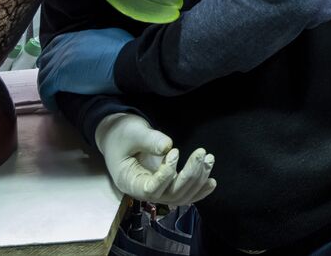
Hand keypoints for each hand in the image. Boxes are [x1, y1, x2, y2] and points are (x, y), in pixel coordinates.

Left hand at [37, 28, 132, 109]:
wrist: (125, 62)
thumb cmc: (125, 50)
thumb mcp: (112, 35)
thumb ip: (100, 38)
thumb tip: (104, 43)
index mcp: (76, 36)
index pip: (56, 45)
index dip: (54, 57)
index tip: (57, 67)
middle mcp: (64, 46)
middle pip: (46, 60)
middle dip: (47, 71)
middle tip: (53, 84)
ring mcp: (59, 61)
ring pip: (43, 76)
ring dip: (47, 88)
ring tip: (54, 98)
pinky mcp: (58, 77)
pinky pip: (46, 90)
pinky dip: (49, 99)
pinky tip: (55, 107)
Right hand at [95, 113, 215, 205]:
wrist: (119, 136)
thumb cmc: (122, 135)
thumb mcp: (132, 133)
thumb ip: (149, 140)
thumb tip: (168, 146)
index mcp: (130, 182)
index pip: (151, 190)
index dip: (166, 175)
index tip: (175, 151)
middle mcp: (143, 191)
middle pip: (171, 195)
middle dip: (190, 176)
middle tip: (201, 153)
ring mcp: (156, 190)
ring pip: (180, 196)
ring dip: (198, 180)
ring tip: (209, 159)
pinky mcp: (166, 185)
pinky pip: (183, 194)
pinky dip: (199, 190)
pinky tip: (212, 182)